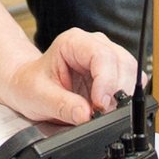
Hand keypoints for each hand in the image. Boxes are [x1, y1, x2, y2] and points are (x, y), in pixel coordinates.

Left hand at [10, 28, 138, 126]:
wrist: (27, 84)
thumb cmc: (30, 84)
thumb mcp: (38, 96)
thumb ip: (62, 105)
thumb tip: (86, 116)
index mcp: (74, 42)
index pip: (102, 55)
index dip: (106, 81)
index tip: (100, 105)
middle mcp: (94, 45)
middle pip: (122, 63)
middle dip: (118, 91)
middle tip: (102, 113)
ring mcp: (107, 58)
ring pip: (131, 72)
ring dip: (124, 95)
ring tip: (103, 111)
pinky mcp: (114, 73)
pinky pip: (131, 83)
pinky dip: (126, 98)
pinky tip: (109, 107)